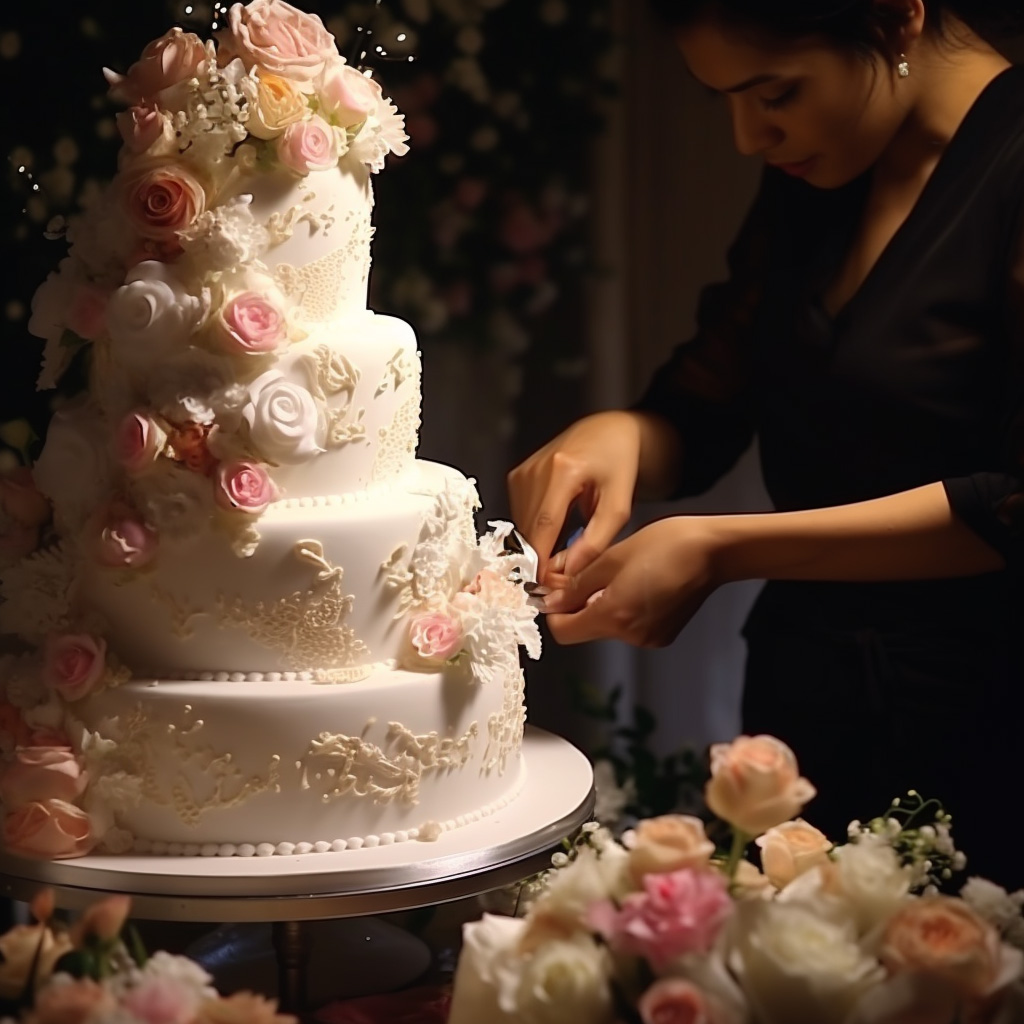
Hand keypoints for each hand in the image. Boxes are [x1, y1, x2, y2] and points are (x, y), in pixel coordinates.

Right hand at [507, 411, 642, 583]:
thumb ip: (596, 540)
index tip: (544, 586)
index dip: (540, 560)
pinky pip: (520, 515)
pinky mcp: (516, 476)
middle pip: (529, 528)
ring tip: (563, 547)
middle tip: (560, 575)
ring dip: (538, 544)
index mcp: (563, 470)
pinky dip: (535, 529)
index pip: (544, 525)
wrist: (607, 431)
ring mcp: (523, 471)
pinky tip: (555, 527)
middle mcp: (536, 468)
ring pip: (522, 526)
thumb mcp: (619, 504)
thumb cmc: (618, 464)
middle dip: (540, 557)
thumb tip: (569, 571)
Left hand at [541, 517, 721, 646]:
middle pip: (585, 629)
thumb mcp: (611, 557)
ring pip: (607, 626)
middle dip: (578, 602)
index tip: (557, 588)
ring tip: (619, 574)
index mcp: (614, 615)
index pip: (563, 632)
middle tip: (587, 571)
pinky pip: (629, 626)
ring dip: (601, 603)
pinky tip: (638, 584)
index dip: (554, 610)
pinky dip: (624, 608)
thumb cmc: (666, 544)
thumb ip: (576, 583)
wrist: (713, 551)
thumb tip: (550, 599)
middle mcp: (631, 635)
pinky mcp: (662, 634)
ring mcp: (649, 638)